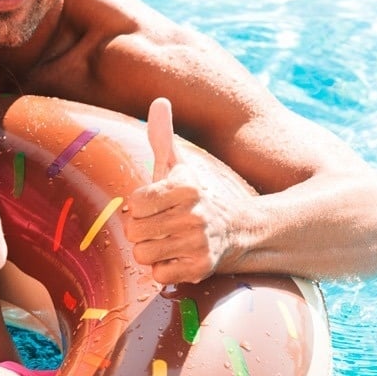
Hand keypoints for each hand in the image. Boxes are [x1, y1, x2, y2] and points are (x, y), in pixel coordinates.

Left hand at [124, 98, 235, 284]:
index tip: (157, 205)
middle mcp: (194, 214)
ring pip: (143, 255)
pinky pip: (159, 275)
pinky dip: (165, 269)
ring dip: (152, 250)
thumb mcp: (182, 164)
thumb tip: (158, 100)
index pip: (134, 203)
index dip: (141, 206)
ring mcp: (199, 243)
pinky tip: (179, 257)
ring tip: (169, 241)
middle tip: (162, 226)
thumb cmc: (201, 194)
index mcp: (185, 186)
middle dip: (143, 230)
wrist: (243, 228)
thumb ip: (163, 136)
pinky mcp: (201, 268)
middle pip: (133, 231)